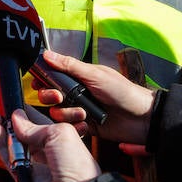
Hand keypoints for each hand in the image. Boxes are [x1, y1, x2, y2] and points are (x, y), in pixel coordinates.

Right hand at [0, 108, 98, 181]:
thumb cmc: (76, 166)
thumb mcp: (59, 134)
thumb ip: (34, 126)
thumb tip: (17, 119)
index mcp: (61, 140)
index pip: (39, 123)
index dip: (25, 113)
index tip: (13, 104)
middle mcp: (47, 153)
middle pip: (24, 134)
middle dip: (11, 121)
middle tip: (0, 109)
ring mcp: (34, 165)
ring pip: (13, 144)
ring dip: (2, 130)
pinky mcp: (22, 177)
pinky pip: (8, 157)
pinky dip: (0, 143)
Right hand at [34, 52, 155, 143]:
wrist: (143, 119)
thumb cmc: (123, 92)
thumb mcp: (95, 74)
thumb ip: (70, 65)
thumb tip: (47, 54)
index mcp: (79, 77)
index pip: (53, 75)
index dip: (43, 79)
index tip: (38, 82)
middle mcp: (77, 93)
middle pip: (50, 95)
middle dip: (50, 96)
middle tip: (59, 97)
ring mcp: (80, 110)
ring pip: (57, 112)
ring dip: (66, 113)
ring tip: (83, 113)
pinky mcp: (85, 126)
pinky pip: (69, 127)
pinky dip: (75, 126)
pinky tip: (86, 124)